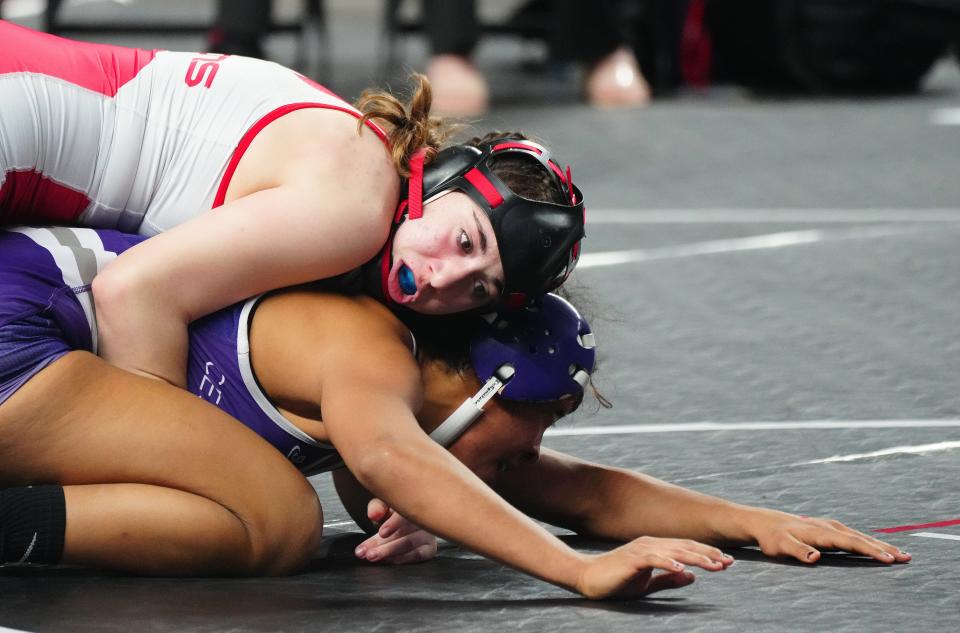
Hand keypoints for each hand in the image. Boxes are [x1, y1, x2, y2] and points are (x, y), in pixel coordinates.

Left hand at [354, 498, 437, 564]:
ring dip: (389, 551)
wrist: (406, 523)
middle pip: (406, 531)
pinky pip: (419, 554)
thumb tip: (374, 514)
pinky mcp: (430, 548)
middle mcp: (423, 517)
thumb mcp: (383, 505)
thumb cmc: (394, 513)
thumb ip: (377, 508)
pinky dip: (404, 558)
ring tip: (373, 556)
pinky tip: (390, 560)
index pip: (405, 512)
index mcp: (412, 502)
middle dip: (384, 543)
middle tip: (368, 552)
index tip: (382, 533)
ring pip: (410, 543)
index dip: (394, 522)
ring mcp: (428, 533)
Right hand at [576, 536, 732, 599]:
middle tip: (729, 562)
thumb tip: (692, 577)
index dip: (707, 554)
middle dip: (709, 554)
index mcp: (656, 548)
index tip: (726, 562)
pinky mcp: (632, 559)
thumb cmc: (617, 581)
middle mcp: (651, 545)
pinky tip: (681, 568)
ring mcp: (642, 550)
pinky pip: (654, 559)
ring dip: (695, 557)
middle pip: (685, 547)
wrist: (588, 578)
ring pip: (674, 551)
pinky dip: (668, 562)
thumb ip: (669, 579)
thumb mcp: (648, 584)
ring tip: (714, 565)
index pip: (687, 549)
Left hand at [748, 509, 911, 563]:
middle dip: (883, 547)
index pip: (850, 543)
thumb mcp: (780, 546)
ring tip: (900, 554)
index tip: (889, 559)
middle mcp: (828, 526)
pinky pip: (853, 535)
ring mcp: (829, 526)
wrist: (763, 522)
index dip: (870, 551)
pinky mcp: (827, 528)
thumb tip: (816, 557)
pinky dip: (868, 541)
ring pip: (859, 536)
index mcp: (820, 532)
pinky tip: (877, 547)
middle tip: (906, 558)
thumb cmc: (772, 538)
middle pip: (860, 538)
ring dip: (879, 544)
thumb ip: (797, 551)